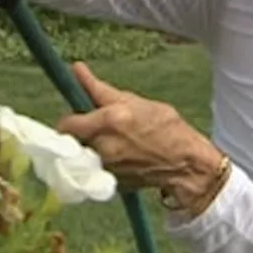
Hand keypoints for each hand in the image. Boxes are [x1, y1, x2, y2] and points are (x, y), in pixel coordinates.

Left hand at [56, 62, 224, 195]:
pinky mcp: (111, 183)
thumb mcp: (134, 101)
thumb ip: (100, 90)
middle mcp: (104, 146)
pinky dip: (101, 163)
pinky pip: (95, 170)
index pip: (67, 124)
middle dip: (77, 135)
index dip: (67, 121)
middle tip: (90, 129)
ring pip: (82, 156)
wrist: (185, 163)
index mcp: (109, 120)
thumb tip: (77, 69)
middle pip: (71, 142)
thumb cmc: (166, 127)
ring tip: (109, 143)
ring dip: (88, 148)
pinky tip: (119, 157)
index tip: (73, 117)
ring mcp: (106, 168)